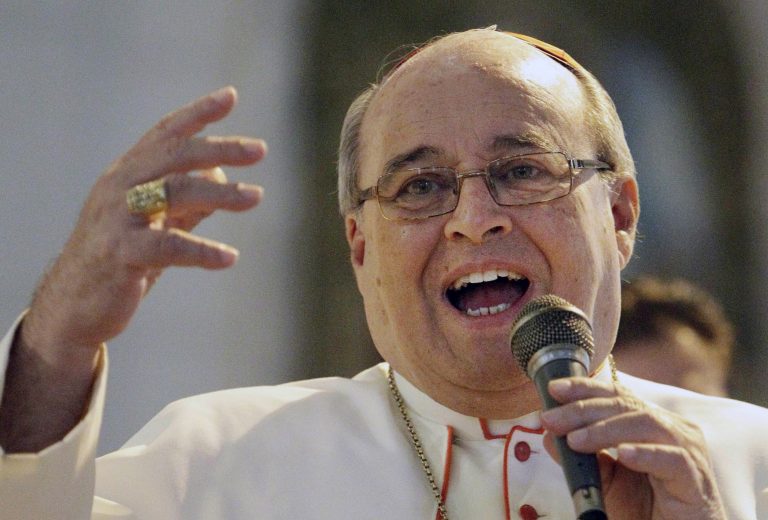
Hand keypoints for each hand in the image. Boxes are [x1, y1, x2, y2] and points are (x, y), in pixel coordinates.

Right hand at [23, 86, 264, 359]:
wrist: (73, 303)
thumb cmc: (120, 257)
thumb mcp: (153, 222)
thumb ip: (186, 200)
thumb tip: (223, 180)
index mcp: (128, 174)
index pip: (165, 134)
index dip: (198, 113)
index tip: (230, 96)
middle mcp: (120, 187)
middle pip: (174, 155)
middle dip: (219, 148)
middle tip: (260, 149)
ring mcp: (118, 219)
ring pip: (174, 193)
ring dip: (221, 194)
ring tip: (257, 196)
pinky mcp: (120, 254)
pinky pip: (167, 246)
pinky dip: (201, 250)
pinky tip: (229, 258)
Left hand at [540, 377, 725, 519]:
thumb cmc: (646, 510)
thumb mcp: (607, 481)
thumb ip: (584, 458)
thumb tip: (549, 435)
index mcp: (651, 424)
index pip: (616, 396)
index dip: (584, 388)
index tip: (553, 389)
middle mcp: (672, 429)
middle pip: (625, 405)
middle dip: (583, 409)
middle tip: (551, 419)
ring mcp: (687, 450)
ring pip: (645, 424)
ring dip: (604, 430)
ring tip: (575, 440)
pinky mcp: (695, 478)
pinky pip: (671, 459)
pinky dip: (644, 454)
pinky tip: (623, 454)